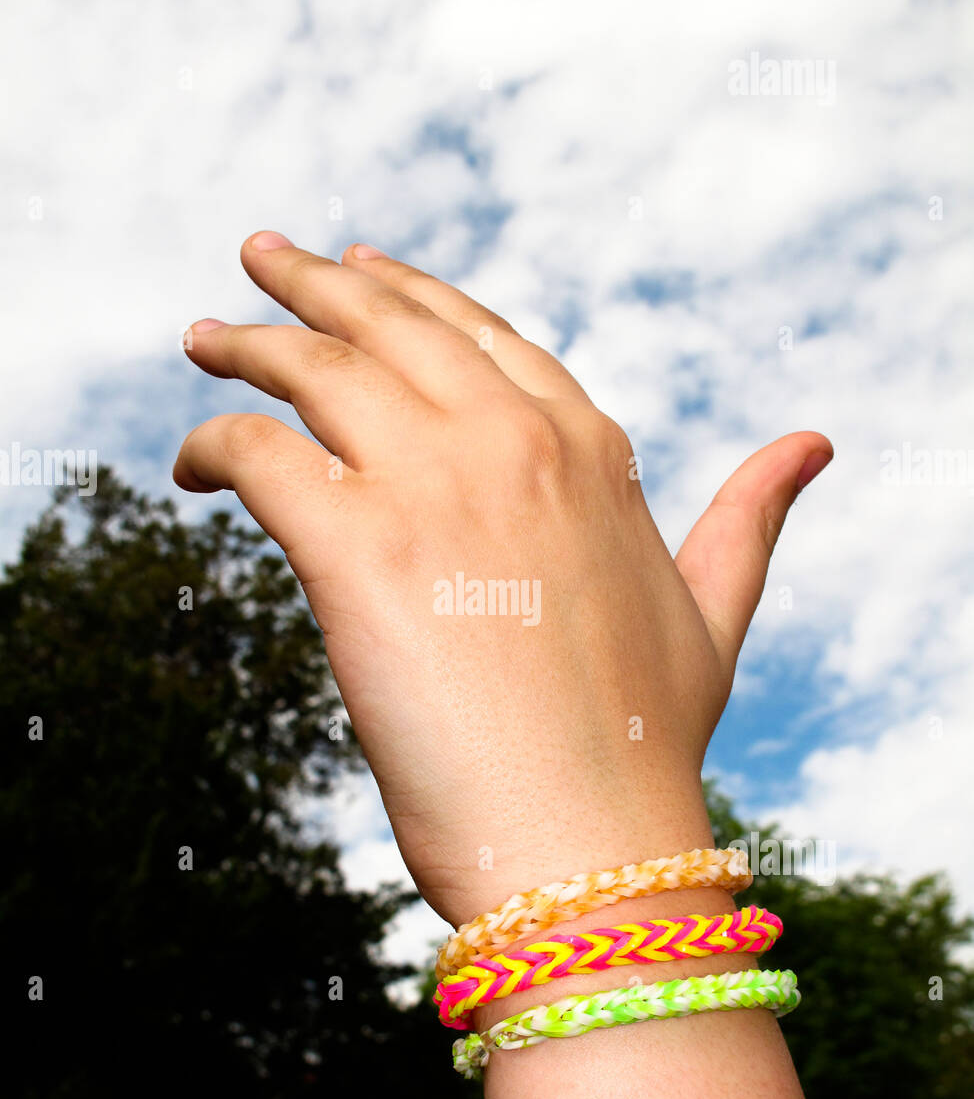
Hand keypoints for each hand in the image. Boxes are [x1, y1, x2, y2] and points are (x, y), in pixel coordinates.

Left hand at [175, 232, 831, 927]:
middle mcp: (516, 443)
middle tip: (261, 254)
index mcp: (591, 452)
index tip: (361, 270)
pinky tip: (189, 467)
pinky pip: (257, 452)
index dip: (416, 296)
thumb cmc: (648, 747)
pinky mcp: (359, 549)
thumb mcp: (715, 613)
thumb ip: (748, 518)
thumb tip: (812, 443)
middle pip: (391, 326)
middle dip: (316, 281)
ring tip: (203, 340)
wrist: (593, 844)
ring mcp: (437, 487)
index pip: (484, 336)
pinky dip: (211, 443)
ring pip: (314, 367)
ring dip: (247, 342)